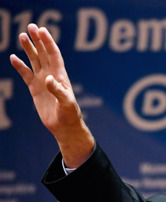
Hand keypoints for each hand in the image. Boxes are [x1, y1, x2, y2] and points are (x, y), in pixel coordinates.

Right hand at [10, 24, 93, 167]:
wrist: (65, 127)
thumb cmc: (70, 115)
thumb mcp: (67, 103)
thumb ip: (58, 90)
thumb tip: (48, 78)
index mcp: (61, 76)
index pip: (54, 55)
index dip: (48, 42)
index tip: (42, 30)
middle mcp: (52, 76)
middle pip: (44, 54)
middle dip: (38, 40)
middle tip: (30, 26)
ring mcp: (43, 82)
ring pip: (35, 61)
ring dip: (29, 49)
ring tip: (22, 36)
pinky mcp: (35, 89)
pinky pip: (26, 74)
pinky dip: (20, 66)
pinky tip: (13, 58)